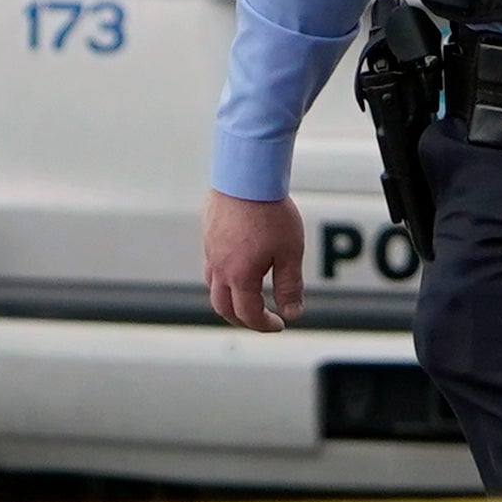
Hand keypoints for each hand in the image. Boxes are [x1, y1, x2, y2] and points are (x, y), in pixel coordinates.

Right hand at [204, 191, 305, 333]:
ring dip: (230, 299)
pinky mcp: (208, 235)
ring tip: (250, 297)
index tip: (280, 324)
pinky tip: (239, 268)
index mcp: (239, 276)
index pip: (248, 314)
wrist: (246, 177)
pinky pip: (211, 266)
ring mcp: (210, 251)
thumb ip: (290, 285)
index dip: (264, 325)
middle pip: (223, 307)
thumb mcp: (290, 252)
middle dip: (243, 319)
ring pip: (214, 286)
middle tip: (262, 319)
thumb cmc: (270, 213)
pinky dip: (224, 278)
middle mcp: (219, 268)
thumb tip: (292, 312)